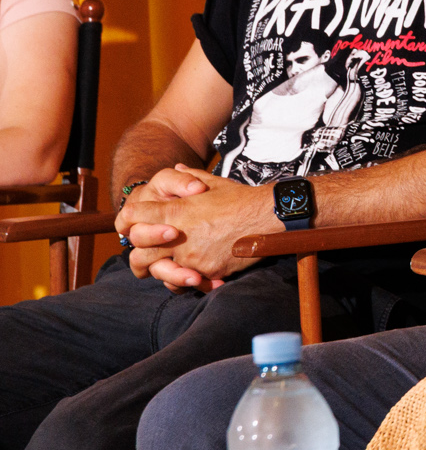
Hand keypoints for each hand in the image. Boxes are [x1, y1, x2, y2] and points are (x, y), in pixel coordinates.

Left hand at [121, 164, 269, 287]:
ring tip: (170, 265)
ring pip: (158, 271)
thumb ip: (188, 177)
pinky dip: (187, 278)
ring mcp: (191, 256)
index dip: (132, 220)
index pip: (132, 216)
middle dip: (141, 252)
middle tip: (150, 251)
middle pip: (138, 251)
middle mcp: (178, 235)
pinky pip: (186, 281)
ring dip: (161, 269)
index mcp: (176, 210)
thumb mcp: (213, 183)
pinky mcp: (206, 271)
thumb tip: (177, 168)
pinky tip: (195, 272)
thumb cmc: (241, 198)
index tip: (139, 223)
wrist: (268, 216)